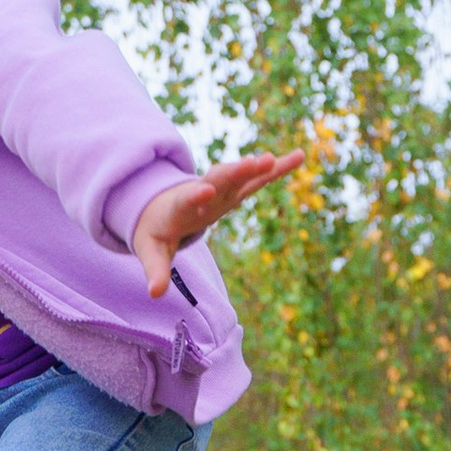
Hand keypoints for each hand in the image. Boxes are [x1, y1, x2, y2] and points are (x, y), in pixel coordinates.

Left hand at [130, 151, 305, 297]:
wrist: (159, 208)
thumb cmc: (156, 233)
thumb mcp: (151, 252)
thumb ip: (155, 270)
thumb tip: (154, 294)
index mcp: (180, 208)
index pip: (187, 200)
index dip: (195, 195)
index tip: (204, 190)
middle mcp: (202, 192)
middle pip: (217, 181)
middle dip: (233, 173)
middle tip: (250, 163)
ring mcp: (220, 189)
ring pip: (239, 175)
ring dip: (255, 167)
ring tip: (272, 159)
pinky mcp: (235, 189)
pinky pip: (258, 179)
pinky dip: (277, 169)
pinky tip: (299, 156)